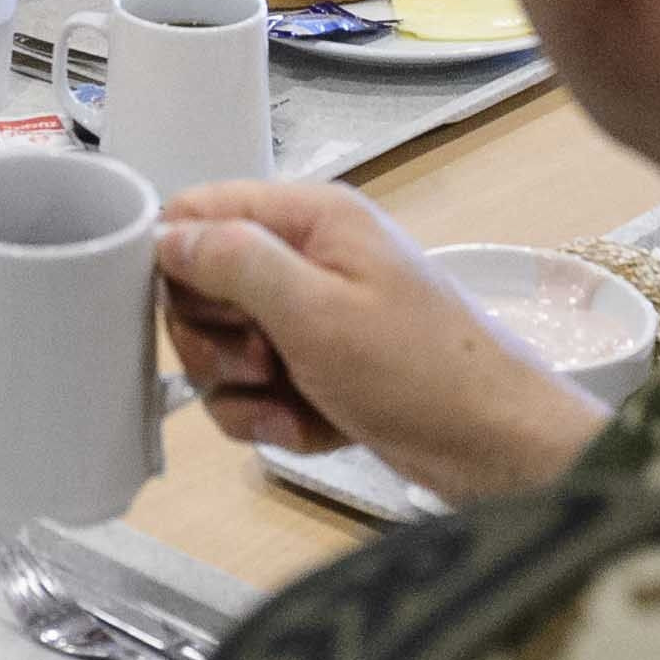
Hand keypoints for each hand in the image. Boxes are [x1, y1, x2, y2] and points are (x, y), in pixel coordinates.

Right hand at [153, 180, 612, 502]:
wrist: (496, 447)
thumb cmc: (417, 369)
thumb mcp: (315, 310)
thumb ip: (234, 262)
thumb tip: (164, 234)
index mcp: (310, 218)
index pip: (200, 212)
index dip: (180, 264)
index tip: (203, 312)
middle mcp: (308, 257)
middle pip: (202, 287)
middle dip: (215, 342)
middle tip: (258, 364)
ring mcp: (314, 317)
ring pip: (224, 349)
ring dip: (243, 392)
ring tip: (290, 404)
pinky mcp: (319, 371)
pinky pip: (256, 392)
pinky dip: (273, 418)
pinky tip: (310, 429)